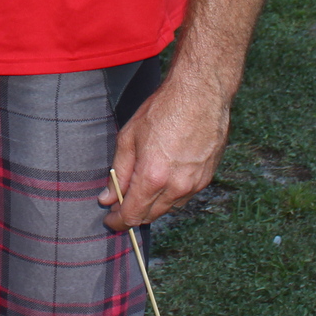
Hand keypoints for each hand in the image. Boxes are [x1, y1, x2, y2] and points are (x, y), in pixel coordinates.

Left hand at [99, 77, 229, 230]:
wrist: (200, 94)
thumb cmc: (163, 110)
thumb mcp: (129, 137)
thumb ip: (118, 172)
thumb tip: (108, 197)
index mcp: (153, 177)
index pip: (132, 215)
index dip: (118, 221)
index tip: (110, 219)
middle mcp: (176, 187)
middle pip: (150, 216)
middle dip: (133, 213)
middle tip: (120, 203)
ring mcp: (195, 184)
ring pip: (168, 207)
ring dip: (153, 203)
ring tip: (142, 186)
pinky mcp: (207, 178)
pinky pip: (184, 196)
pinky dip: (170, 193)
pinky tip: (163, 177)